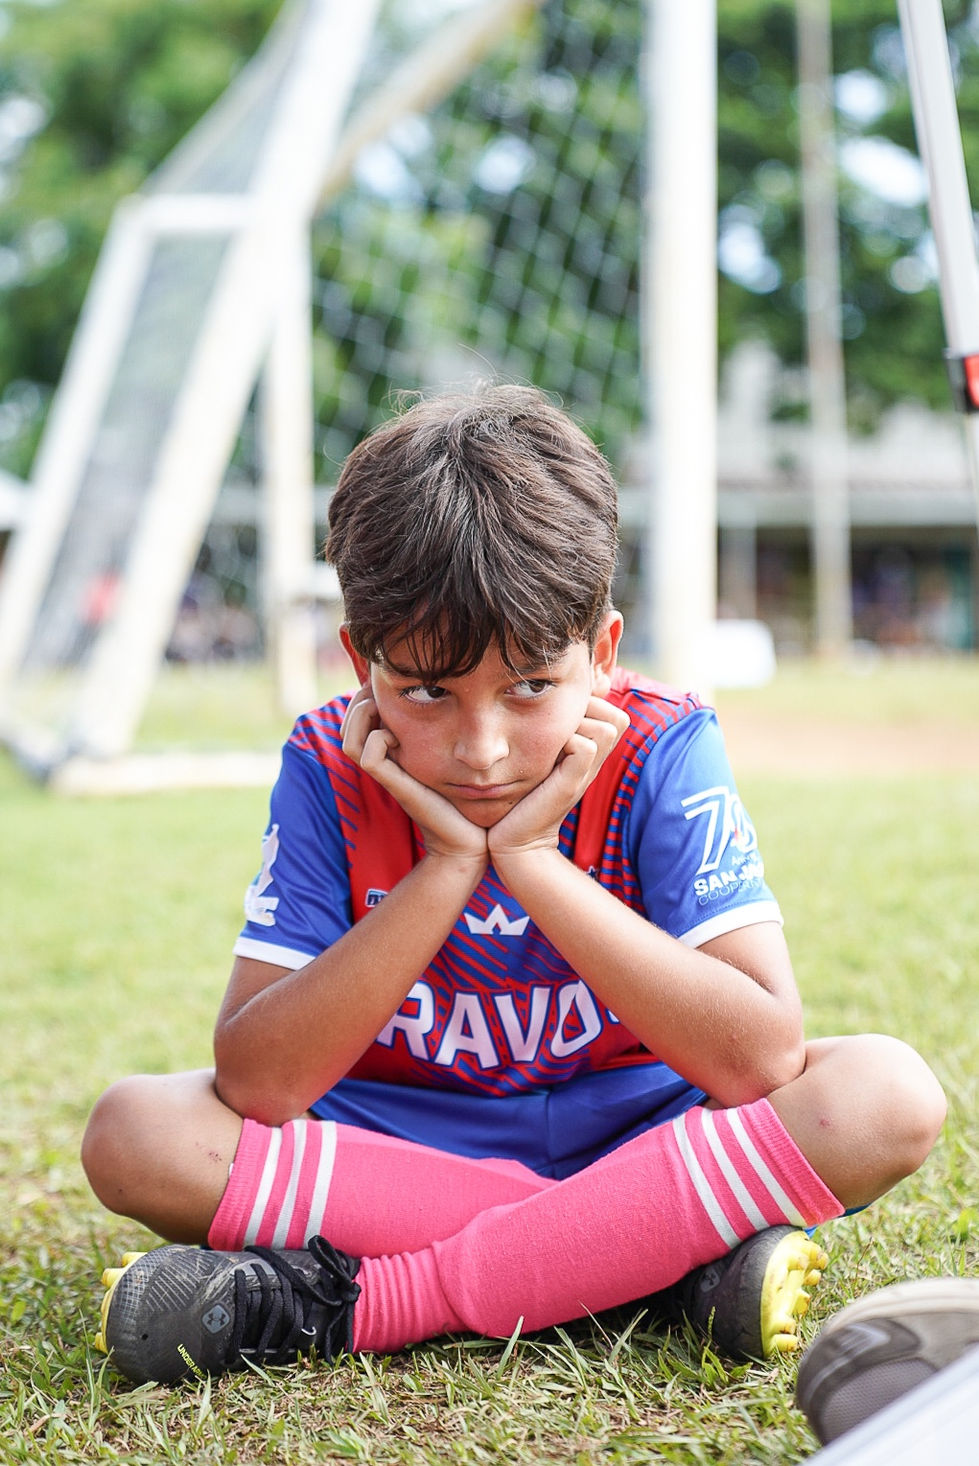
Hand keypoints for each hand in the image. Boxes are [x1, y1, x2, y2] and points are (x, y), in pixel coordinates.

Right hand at [341, 685, 488, 864]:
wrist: (470, 839)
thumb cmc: (466, 800)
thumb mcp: (453, 758)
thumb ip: (447, 733)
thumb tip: (452, 700)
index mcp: (392, 755)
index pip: (358, 721)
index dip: (364, 697)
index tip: (385, 680)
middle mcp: (385, 765)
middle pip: (347, 727)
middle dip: (358, 700)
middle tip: (379, 686)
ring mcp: (388, 776)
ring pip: (349, 741)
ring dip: (361, 715)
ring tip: (380, 703)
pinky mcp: (396, 787)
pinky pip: (368, 757)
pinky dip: (378, 738)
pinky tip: (398, 736)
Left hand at [487, 695, 629, 858]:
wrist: (514, 840)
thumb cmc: (520, 797)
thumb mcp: (539, 759)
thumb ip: (550, 734)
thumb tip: (545, 701)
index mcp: (590, 754)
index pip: (615, 714)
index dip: (592, 706)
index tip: (558, 717)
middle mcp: (594, 763)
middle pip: (617, 716)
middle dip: (586, 712)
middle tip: (554, 727)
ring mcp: (586, 774)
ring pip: (606, 727)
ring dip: (576, 725)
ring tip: (549, 740)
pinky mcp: (572, 785)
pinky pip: (585, 746)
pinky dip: (566, 741)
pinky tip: (544, 755)